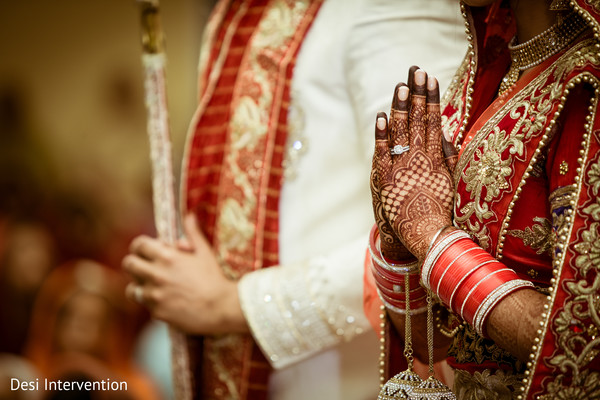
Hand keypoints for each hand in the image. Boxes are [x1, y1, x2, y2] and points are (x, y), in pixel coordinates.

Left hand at [122, 214, 247, 334]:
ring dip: (140, 285)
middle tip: (144, 266)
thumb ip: (193, 234)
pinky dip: (152, 302)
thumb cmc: (214, 278)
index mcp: (167, 257)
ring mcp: (154, 295)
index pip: (138, 245)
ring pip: (131, 288)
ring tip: (153, 286)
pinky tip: (166, 300)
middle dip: (134, 263)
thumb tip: (189, 216)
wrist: (221, 307)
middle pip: (129, 264)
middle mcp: (156, 275)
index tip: (144, 249)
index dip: (139, 246)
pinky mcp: (156, 312)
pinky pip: (145, 304)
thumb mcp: (205, 252)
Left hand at [374, 69, 453, 260]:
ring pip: (401, 131)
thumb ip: (448, 156)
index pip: (433, 121)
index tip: (431, 79)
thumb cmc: (439, 209)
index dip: (431, 98)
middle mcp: (420, 157)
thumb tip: (444, 134)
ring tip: (400, 85)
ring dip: (400, 107)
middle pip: (418, 120)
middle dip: (417, 94)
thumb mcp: (450, 180)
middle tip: (416, 70)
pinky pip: (383, 152)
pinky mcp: (386, 177)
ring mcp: (402, 166)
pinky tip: (381, 116)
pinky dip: (381, 134)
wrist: (425, 233)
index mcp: (436, 157)